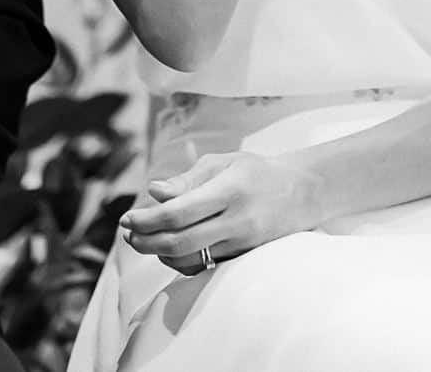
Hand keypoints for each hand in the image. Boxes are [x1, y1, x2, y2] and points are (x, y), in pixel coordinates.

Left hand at [118, 151, 325, 274]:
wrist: (303, 192)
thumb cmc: (255, 171)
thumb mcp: (222, 162)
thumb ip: (187, 179)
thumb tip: (153, 192)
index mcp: (229, 191)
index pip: (179, 212)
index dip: (148, 219)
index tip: (127, 219)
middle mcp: (237, 221)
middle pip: (181, 242)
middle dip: (147, 242)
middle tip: (128, 235)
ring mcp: (243, 244)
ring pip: (192, 260)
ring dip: (160, 254)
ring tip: (143, 240)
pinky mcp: (246, 258)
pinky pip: (206, 267)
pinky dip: (182, 262)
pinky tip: (168, 250)